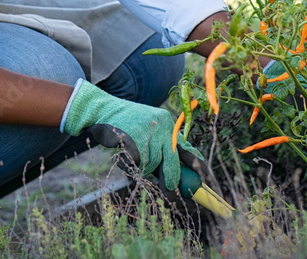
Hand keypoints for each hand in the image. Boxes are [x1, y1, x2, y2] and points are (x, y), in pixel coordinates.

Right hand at [62, 80, 204, 190]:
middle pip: (171, 160)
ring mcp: (148, 131)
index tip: (203, 180)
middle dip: (170, 180)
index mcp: (169, 125)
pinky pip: (136, 162)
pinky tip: (122, 153)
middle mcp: (162, 126)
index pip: (186, 148)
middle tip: (170, 195)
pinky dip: (129, 164)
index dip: (196, 165)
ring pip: (151, 164)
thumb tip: (176, 179)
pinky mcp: (133, 137)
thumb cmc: (127, 125)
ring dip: (141, 168)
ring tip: (131, 157)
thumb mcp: (150, 134)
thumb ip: (163, 151)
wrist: (103, 110)